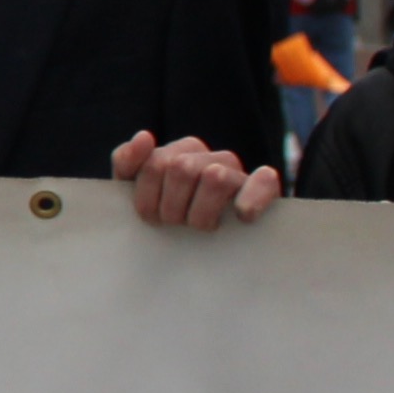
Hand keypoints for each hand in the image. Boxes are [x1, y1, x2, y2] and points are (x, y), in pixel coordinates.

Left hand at [112, 129, 281, 230]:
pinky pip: (264, 180)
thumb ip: (127, 163)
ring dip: (202, 214)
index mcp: (180, 151)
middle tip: (176, 227)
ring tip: (201, 229)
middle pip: (181, 170)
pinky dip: (251, 197)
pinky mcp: (266, 189)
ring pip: (215, 178)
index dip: (146, 199)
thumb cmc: (166, 219)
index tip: (151, 219)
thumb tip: (145, 137)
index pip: (154, 164)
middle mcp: (210, 156)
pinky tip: (242, 215)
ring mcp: (237, 172)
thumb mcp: (136, 192)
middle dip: (171, 209)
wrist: (200, 255)